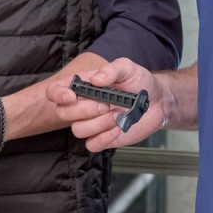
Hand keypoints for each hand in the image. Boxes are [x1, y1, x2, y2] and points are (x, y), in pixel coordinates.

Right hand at [45, 58, 168, 151]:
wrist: (157, 101)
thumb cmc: (139, 82)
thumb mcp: (127, 68)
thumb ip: (112, 69)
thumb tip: (97, 79)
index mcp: (82, 86)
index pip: (55, 91)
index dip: (57, 94)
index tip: (72, 96)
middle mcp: (82, 105)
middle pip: (63, 113)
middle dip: (85, 109)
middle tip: (107, 104)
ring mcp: (91, 123)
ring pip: (77, 130)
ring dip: (98, 123)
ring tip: (117, 116)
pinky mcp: (102, 138)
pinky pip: (91, 145)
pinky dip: (104, 138)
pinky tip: (118, 128)